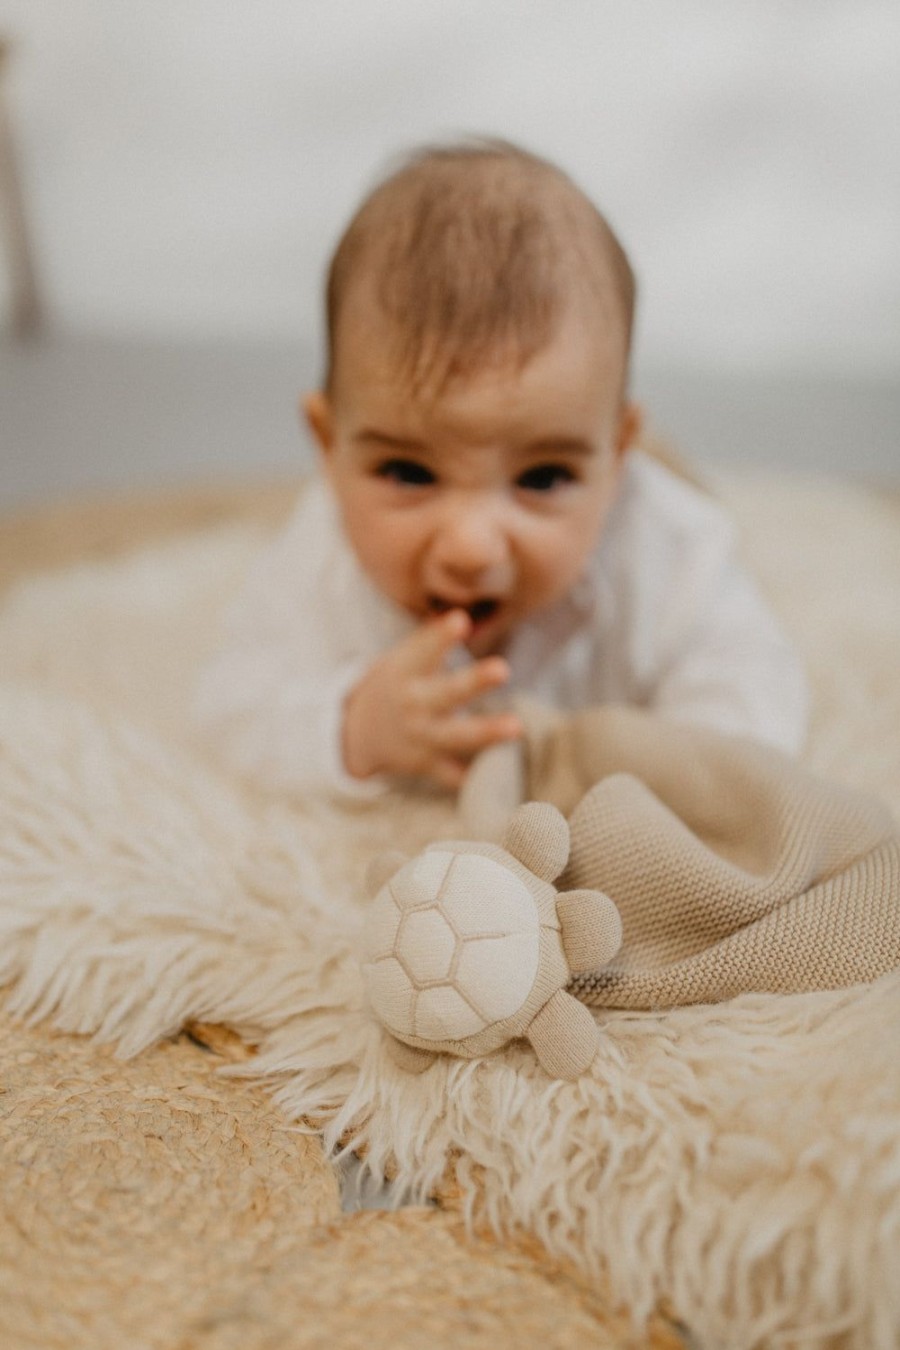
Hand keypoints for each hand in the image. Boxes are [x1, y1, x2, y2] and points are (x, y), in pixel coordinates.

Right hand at [342, 610, 521, 788]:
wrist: (358, 734)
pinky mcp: (425, 765)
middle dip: (473, 682)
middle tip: (502, 669)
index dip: (440, 637)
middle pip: (445, 694)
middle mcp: (411, 705)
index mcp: (404, 673)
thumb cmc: (395, 685)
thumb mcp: (402, 660)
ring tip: (517, 727)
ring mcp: (419, 738)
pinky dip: (471, 777)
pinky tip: (500, 773)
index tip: (460, 621)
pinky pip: (451, 775)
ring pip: (454, 737)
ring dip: (486, 732)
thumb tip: (462, 616)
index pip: (422, 651)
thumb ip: (430, 641)